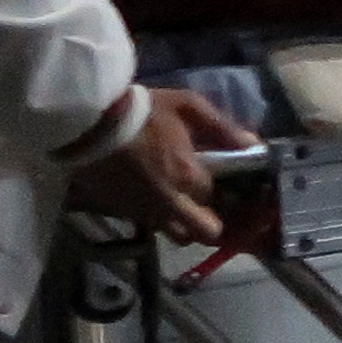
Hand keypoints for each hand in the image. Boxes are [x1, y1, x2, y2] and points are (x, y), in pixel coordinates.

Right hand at [67, 85, 247, 244]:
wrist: (87, 121)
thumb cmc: (142, 110)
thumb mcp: (187, 106)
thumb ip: (222, 127)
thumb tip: (254, 145)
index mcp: (190, 176)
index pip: (216, 196)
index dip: (219, 189)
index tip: (218, 179)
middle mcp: (171, 202)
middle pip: (204, 233)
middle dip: (211, 224)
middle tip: (208, 207)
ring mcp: (145, 212)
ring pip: (176, 236)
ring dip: (184, 225)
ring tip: (181, 206)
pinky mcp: (121, 213)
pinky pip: (149, 226)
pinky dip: (157, 219)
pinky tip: (153, 199)